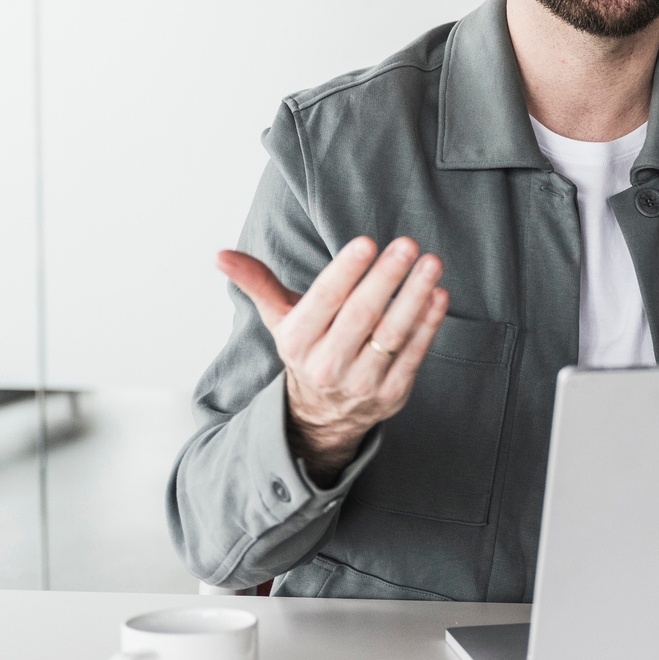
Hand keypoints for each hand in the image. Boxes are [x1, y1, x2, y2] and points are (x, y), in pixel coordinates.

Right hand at [217, 237, 448, 484]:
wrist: (323, 415)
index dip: (345, 273)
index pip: (323, 302)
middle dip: (385, 278)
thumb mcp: (280, 319)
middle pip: (361, 316)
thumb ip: (257, 283)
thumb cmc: (308, 349)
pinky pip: (414, 355)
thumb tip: (219, 255)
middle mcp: (327, 365)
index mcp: (298, 341)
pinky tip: (438, 295)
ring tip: (431, 264)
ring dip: (414, 297)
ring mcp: (362, 383)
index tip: (366, 243)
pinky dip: (429, 325)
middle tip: (407, 244)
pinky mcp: (392, 393)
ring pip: (391, 335)